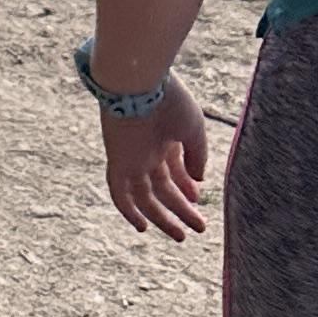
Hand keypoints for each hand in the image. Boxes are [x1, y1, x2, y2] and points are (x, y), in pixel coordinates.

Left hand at [102, 73, 209, 239]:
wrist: (139, 81)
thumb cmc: (169, 99)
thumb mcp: (193, 129)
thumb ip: (197, 156)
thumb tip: (199, 181)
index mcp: (165, 139)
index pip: (174, 170)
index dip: (186, 188)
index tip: (198, 200)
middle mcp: (147, 150)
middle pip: (163, 187)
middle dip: (181, 208)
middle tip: (199, 227)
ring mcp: (132, 157)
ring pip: (145, 196)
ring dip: (162, 216)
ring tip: (181, 236)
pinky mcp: (118, 161)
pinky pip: (119, 192)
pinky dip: (128, 211)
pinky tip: (142, 227)